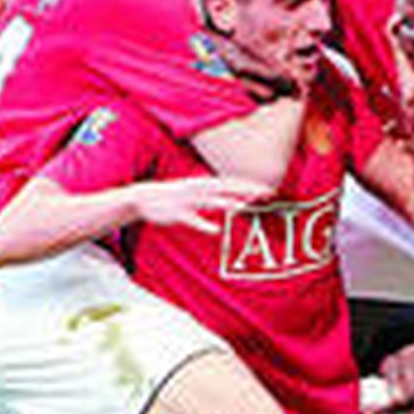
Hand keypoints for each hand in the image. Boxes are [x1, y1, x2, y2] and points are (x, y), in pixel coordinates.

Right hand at [131, 176, 271, 232]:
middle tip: (266, 194)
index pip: (232, 182)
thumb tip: (233, 197)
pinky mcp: (177, 213)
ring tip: (244, 206)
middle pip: (227, 188)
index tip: (268, 190)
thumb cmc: (175, 196)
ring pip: (211, 201)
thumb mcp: (196, 190)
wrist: (145, 198)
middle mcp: (199, 189)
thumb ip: (214, 193)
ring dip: (228, 202)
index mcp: (204, 183)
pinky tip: (215, 230)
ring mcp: (188, 200)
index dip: (250, 186)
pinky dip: (203, 224)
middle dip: (246, 190)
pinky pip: (192, 220)